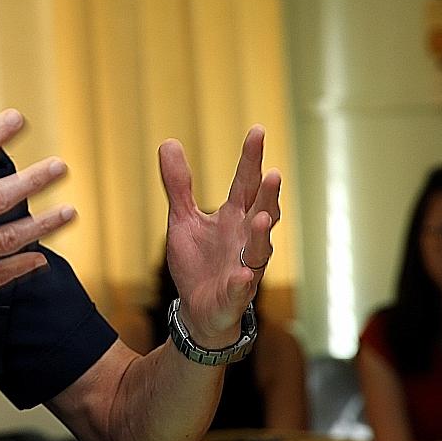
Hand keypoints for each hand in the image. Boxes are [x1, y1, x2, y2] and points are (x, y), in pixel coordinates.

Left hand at [158, 126, 281, 348]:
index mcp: (233, 218)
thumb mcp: (183, 219)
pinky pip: (241, 288)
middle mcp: (245, 238)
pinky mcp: (234, 294)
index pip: (245, 183)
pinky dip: (242, 282)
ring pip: (259, 249)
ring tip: (263, 217)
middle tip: (272, 172)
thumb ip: (179, 185)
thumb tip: (169, 142)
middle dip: (267, 194)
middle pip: (260, 211)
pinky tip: (243, 275)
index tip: (257, 130)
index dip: (251, 158)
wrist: (198, 310)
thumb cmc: (199, 263)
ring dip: (262, 234)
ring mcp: (244, 266)